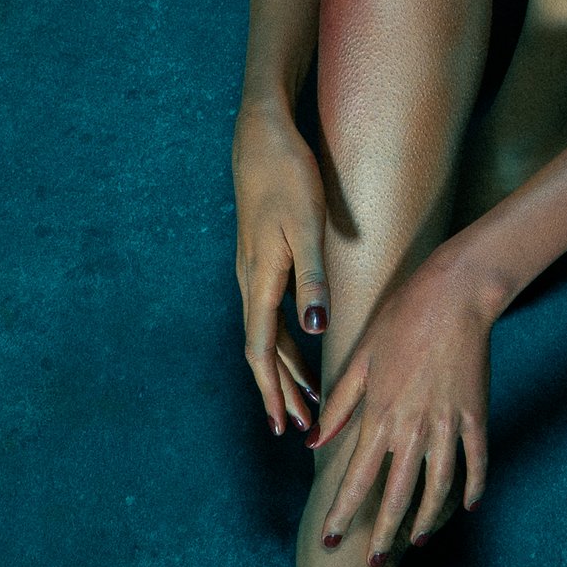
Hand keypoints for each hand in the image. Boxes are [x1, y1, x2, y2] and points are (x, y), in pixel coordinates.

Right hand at [232, 100, 328, 437]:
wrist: (262, 139)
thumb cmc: (288, 179)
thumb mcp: (306, 227)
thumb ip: (313, 279)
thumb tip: (315, 330)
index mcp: (261, 281)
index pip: (261, 351)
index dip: (272, 390)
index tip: (280, 424)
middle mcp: (250, 282)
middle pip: (262, 350)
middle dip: (280, 390)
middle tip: (297, 427)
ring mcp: (253, 271)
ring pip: (265, 332)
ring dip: (283, 367)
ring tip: (303, 398)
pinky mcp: (260, 259)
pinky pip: (269, 313)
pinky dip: (283, 339)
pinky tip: (299, 344)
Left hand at [313, 243, 501, 564]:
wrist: (454, 294)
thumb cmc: (400, 319)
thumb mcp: (359, 359)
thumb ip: (339, 406)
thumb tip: (314, 443)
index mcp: (379, 415)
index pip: (355, 479)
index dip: (342, 514)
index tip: (330, 540)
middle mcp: (413, 428)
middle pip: (396, 496)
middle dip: (382, 534)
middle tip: (373, 564)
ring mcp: (448, 424)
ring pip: (438, 488)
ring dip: (426, 522)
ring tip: (416, 543)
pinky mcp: (476, 415)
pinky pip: (476, 462)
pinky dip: (472, 488)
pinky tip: (465, 507)